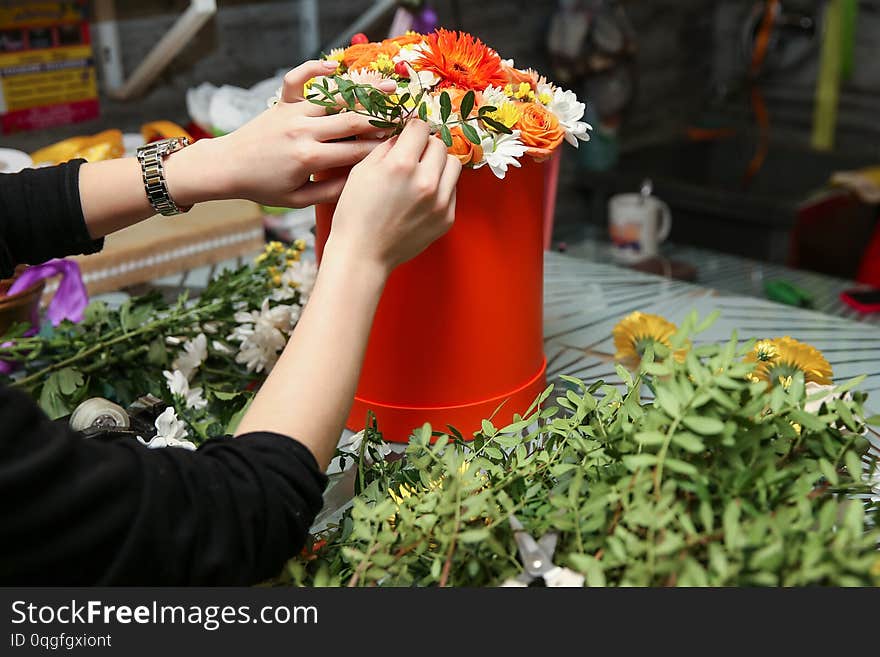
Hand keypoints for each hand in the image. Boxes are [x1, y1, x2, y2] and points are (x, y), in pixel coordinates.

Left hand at [165, 60, 396, 207]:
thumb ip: (330, 192)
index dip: (382, 149)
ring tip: (391, 88)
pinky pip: (300, 79)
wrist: (226, 167)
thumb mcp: (297, 200)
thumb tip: (360, 184)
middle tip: (409, 116)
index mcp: (309, 158)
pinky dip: (316, 69)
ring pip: (335, 97)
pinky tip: (336, 68)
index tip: (404, 146)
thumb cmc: (263, 188)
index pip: (355, 151)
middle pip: (352, 120)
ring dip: (365, 91)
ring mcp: (292, 112)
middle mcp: (303, 130)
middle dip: (384, 118)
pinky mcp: (282, 103)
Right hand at [325, 119, 461, 274]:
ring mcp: (440, 202)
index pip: (421, 127)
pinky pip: (453, 190)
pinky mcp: (446, 218)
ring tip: (422, 175)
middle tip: (413, 157)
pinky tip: (422, 197)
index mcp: (401, 164)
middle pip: (439, 144)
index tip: (409, 135)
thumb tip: (403, 135)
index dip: (412, 129)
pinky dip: (441, 188)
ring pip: (453, 165)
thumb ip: (387, 147)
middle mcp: (425, 181)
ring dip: (439, 164)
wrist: (363, 254)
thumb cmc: (356, 213)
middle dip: (426, 146)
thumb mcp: (362, 171)